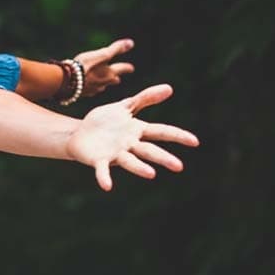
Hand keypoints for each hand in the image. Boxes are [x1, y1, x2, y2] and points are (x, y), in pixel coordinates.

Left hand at [66, 84, 198, 190]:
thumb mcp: (125, 106)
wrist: (80, 133)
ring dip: (140, 168)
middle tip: (179, 166)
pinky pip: (103, 170)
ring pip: (130, 162)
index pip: (161, 132)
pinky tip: (107, 186)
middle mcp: (129, 145)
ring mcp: (115, 154)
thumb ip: (145, 98)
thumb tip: (169, 88)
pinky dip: (104, 178)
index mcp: (137, 130)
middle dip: (163, 158)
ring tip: (151, 174)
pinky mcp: (99, 160)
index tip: (195, 141)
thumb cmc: (105, 122)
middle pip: (149, 151)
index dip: (177, 136)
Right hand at [74, 37, 135, 96]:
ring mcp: (93, 90)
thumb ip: (116, 49)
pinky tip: (86, 85)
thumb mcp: (102, 55)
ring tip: (101, 80)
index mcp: (110, 73)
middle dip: (115, 77)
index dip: (127, 67)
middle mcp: (104, 83)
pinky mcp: (83, 94)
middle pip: (113, 80)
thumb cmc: (85, 66)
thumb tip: (131, 43)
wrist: (67, 81)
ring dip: (103, 83)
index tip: (131, 68)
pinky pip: (90, 90)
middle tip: (117, 77)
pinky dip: (90, 86)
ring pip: (102, 86)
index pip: (122, 69)